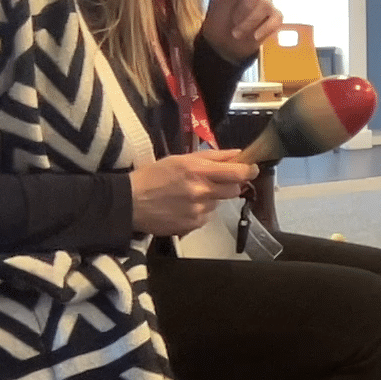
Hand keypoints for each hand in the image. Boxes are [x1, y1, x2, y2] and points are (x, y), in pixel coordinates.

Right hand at [129, 150, 259, 235]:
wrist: (129, 202)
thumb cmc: (153, 176)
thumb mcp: (181, 159)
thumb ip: (213, 156)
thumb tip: (239, 154)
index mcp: (198, 171)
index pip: (237, 173)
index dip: (249, 171)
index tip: (251, 169)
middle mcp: (201, 192)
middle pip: (234, 190)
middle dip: (228, 185)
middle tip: (212, 181)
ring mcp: (198, 211)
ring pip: (218, 203)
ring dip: (210, 198)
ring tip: (188, 194)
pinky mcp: (193, 225)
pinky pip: (206, 216)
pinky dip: (200, 211)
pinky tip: (183, 206)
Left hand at [201, 0, 283, 63]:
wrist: (224, 49)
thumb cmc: (218, 24)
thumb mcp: (221, 7)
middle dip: (243, 5)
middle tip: (231, 21)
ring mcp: (264, 1)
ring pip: (263, 4)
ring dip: (248, 21)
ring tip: (237, 31)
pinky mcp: (273, 16)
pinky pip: (273, 19)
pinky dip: (261, 30)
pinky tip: (251, 36)